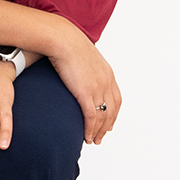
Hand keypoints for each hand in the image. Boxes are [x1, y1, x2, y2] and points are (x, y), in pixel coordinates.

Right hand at [48, 30, 120, 144]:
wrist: (63, 39)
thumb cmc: (66, 43)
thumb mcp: (82, 56)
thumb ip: (84, 67)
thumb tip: (76, 71)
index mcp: (107, 73)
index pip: (116, 98)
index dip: (114, 113)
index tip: (110, 123)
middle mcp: (106, 82)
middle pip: (112, 110)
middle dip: (107, 126)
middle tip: (101, 137)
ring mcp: (97, 88)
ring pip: (103, 117)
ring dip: (99, 131)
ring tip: (93, 141)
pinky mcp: (86, 93)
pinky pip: (92, 117)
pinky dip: (91, 129)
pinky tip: (87, 137)